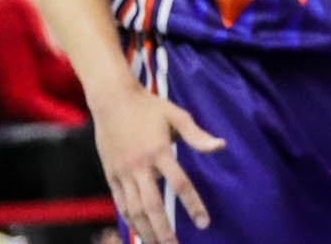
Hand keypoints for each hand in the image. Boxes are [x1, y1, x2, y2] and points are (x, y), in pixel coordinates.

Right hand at [95, 77, 223, 243]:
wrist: (112, 100)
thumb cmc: (149, 107)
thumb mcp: (177, 116)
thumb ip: (197, 135)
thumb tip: (220, 146)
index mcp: (159, 151)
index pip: (180, 184)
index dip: (193, 205)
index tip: (204, 223)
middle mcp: (139, 166)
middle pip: (152, 205)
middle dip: (164, 229)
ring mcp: (122, 172)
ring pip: (133, 209)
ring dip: (146, 230)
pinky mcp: (110, 175)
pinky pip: (120, 203)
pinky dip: (129, 219)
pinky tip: (138, 230)